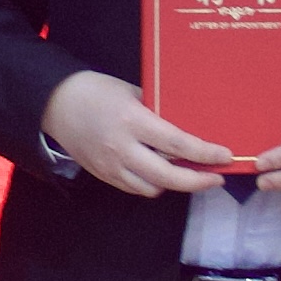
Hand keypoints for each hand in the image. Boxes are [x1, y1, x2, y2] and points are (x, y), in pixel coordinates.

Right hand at [42, 68, 233, 196]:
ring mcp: (111, 166)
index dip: (205, 154)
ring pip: (153, 189)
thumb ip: (157, 110)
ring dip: (175, 185)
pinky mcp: (103, 176)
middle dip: (198, 181)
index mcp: (132, 121)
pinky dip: (153, 185)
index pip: (178, 144)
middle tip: (217, 178)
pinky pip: (135, 188)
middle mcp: (122, 148)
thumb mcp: (131, 91)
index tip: (225, 156)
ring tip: (190, 174)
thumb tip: (187, 124)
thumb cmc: (97, 90)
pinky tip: (162, 174)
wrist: (56, 104)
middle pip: (169, 177)